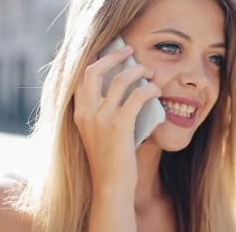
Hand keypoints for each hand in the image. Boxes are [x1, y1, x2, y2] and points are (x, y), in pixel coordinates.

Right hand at [74, 45, 160, 196]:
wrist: (111, 186)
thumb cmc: (111, 160)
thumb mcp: (98, 132)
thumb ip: (102, 112)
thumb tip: (121, 89)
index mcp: (78, 112)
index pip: (82, 76)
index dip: (97, 59)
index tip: (113, 51)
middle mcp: (85, 112)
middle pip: (94, 70)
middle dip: (114, 55)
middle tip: (130, 50)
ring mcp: (101, 118)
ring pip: (120, 80)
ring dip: (138, 70)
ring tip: (149, 72)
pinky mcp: (119, 126)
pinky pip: (137, 96)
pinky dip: (149, 88)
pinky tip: (156, 90)